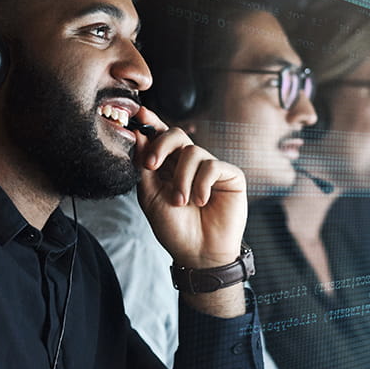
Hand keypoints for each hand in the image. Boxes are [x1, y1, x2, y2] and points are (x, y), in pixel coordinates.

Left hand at [131, 109, 246, 268]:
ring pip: (193, 152)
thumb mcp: (150, 197)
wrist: (198, 253)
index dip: (152, 123)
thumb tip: (138, 135)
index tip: (139, 115)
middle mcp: (191, 164)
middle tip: (151, 165)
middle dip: (161, 144)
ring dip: (182, 179)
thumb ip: (144, 167)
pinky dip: (202, 184)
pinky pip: (212, 166)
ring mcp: (211, 169)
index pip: (161, 137)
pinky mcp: (230, 176)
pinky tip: (201, 201)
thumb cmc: (175, 229)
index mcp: (170, 166)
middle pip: (177, 134)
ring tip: (181, 202)